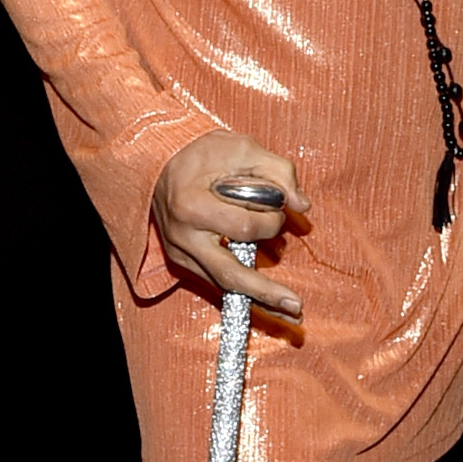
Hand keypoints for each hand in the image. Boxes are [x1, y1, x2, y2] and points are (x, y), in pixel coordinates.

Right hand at [152, 129, 310, 319]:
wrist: (160, 158)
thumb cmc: (204, 152)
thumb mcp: (244, 149)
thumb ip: (279, 172)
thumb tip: (302, 206)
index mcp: (192, 206)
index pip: (245, 228)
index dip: (271, 221)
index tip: (278, 208)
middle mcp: (182, 236)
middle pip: (230, 274)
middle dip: (265, 293)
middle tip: (297, 306)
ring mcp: (179, 252)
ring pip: (222, 285)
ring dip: (257, 300)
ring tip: (289, 312)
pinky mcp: (181, 261)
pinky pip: (214, 281)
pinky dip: (241, 290)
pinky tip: (266, 301)